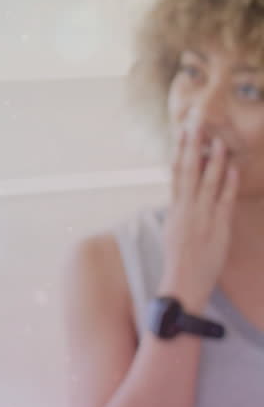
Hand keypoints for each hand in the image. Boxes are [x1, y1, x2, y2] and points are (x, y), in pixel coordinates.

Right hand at [161, 124, 237, 310]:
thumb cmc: (179, 261)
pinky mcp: (217, 227)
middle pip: (188, 171)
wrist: (182, 283)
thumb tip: (184, 197)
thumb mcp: (174, 232)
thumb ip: (181, 212)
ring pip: (207, 182)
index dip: (179, 151)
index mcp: (175, 208)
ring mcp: (201, 216)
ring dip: (213, 160)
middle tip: (195, 124)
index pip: (176, 173)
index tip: (181, 132)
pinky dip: (227, 183)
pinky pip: (223, 200)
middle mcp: (186, 208)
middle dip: (192, 146)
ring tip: (219, 141)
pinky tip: (231, 169)